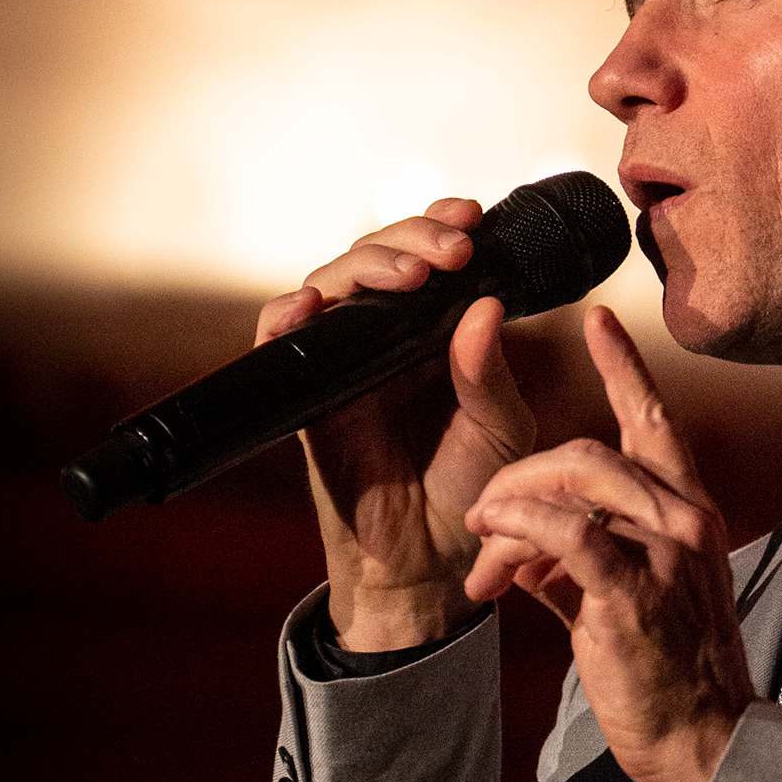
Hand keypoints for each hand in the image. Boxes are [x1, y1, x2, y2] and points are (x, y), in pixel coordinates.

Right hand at [256, 198, 536, 650]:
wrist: (426, 564)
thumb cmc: (470, 494)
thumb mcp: (501, 429)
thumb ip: (491, 373)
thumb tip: (483, 306)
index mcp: (434, 332)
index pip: (428, 258)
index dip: (440, 225)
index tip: (472, 217)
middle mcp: (384, 337)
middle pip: (377, 256)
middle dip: (413, 238)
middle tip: (453, 248)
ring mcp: (342, 362)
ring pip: (332, 283)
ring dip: (366, 266)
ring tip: (409, 275)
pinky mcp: (306, 396)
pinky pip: (280, 343)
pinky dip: (286, 316)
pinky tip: (310, 306)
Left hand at [463, 308, 756, 781]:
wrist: (701, 741)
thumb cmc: (664, 675)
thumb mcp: (621, 599)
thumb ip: (573, 559)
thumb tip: (520, 543)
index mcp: (686, 514)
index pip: (655, 422)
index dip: (624, 369)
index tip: (597, 321)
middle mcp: (683, 520)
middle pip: (589, 451)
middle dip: (519, 477)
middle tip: (482, 518)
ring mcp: (662, 553)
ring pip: (574, 481)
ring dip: (510, 505)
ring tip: (482, 552)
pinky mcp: (632, 591)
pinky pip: (566, 532)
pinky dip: (520, 528)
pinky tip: (493, 547)